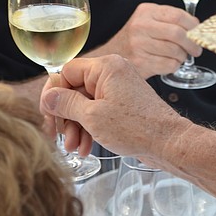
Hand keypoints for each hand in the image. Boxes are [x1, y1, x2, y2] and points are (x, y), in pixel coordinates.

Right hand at [40, 56, 192, 158]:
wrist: (168, 143)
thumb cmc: (136, 127)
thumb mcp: (92, 116)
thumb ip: (66, 104)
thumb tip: (47, 96)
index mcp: (105, 67)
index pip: (67, 72)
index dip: (54, 94)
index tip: (48, 115)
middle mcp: (112, 73)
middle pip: (75, 90)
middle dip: (65, 116)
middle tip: (57, 137)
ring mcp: (119, 88)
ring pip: (85, 104)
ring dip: (76, 126)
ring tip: (74, 148)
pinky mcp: (124, 104)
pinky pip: (98, 111)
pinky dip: (90, 128)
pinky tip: (86, 147)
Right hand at [85, 3, 201, 78]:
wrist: (109, 55)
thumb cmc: (135, 38)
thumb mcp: (148, 20)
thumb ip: (169, 19)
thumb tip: (197, 26)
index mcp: (146, 11)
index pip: (178, 15)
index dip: (193, 26)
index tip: (198, 32)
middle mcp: (141, 25)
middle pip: (178, 34)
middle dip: (192, 44)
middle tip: (196, 50)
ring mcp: (139, 44)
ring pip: (175, 51)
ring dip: (183, 56)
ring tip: (180, 57)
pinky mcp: (140, 62)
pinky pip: (168, 65)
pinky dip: (174, 66)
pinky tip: (169, 63)